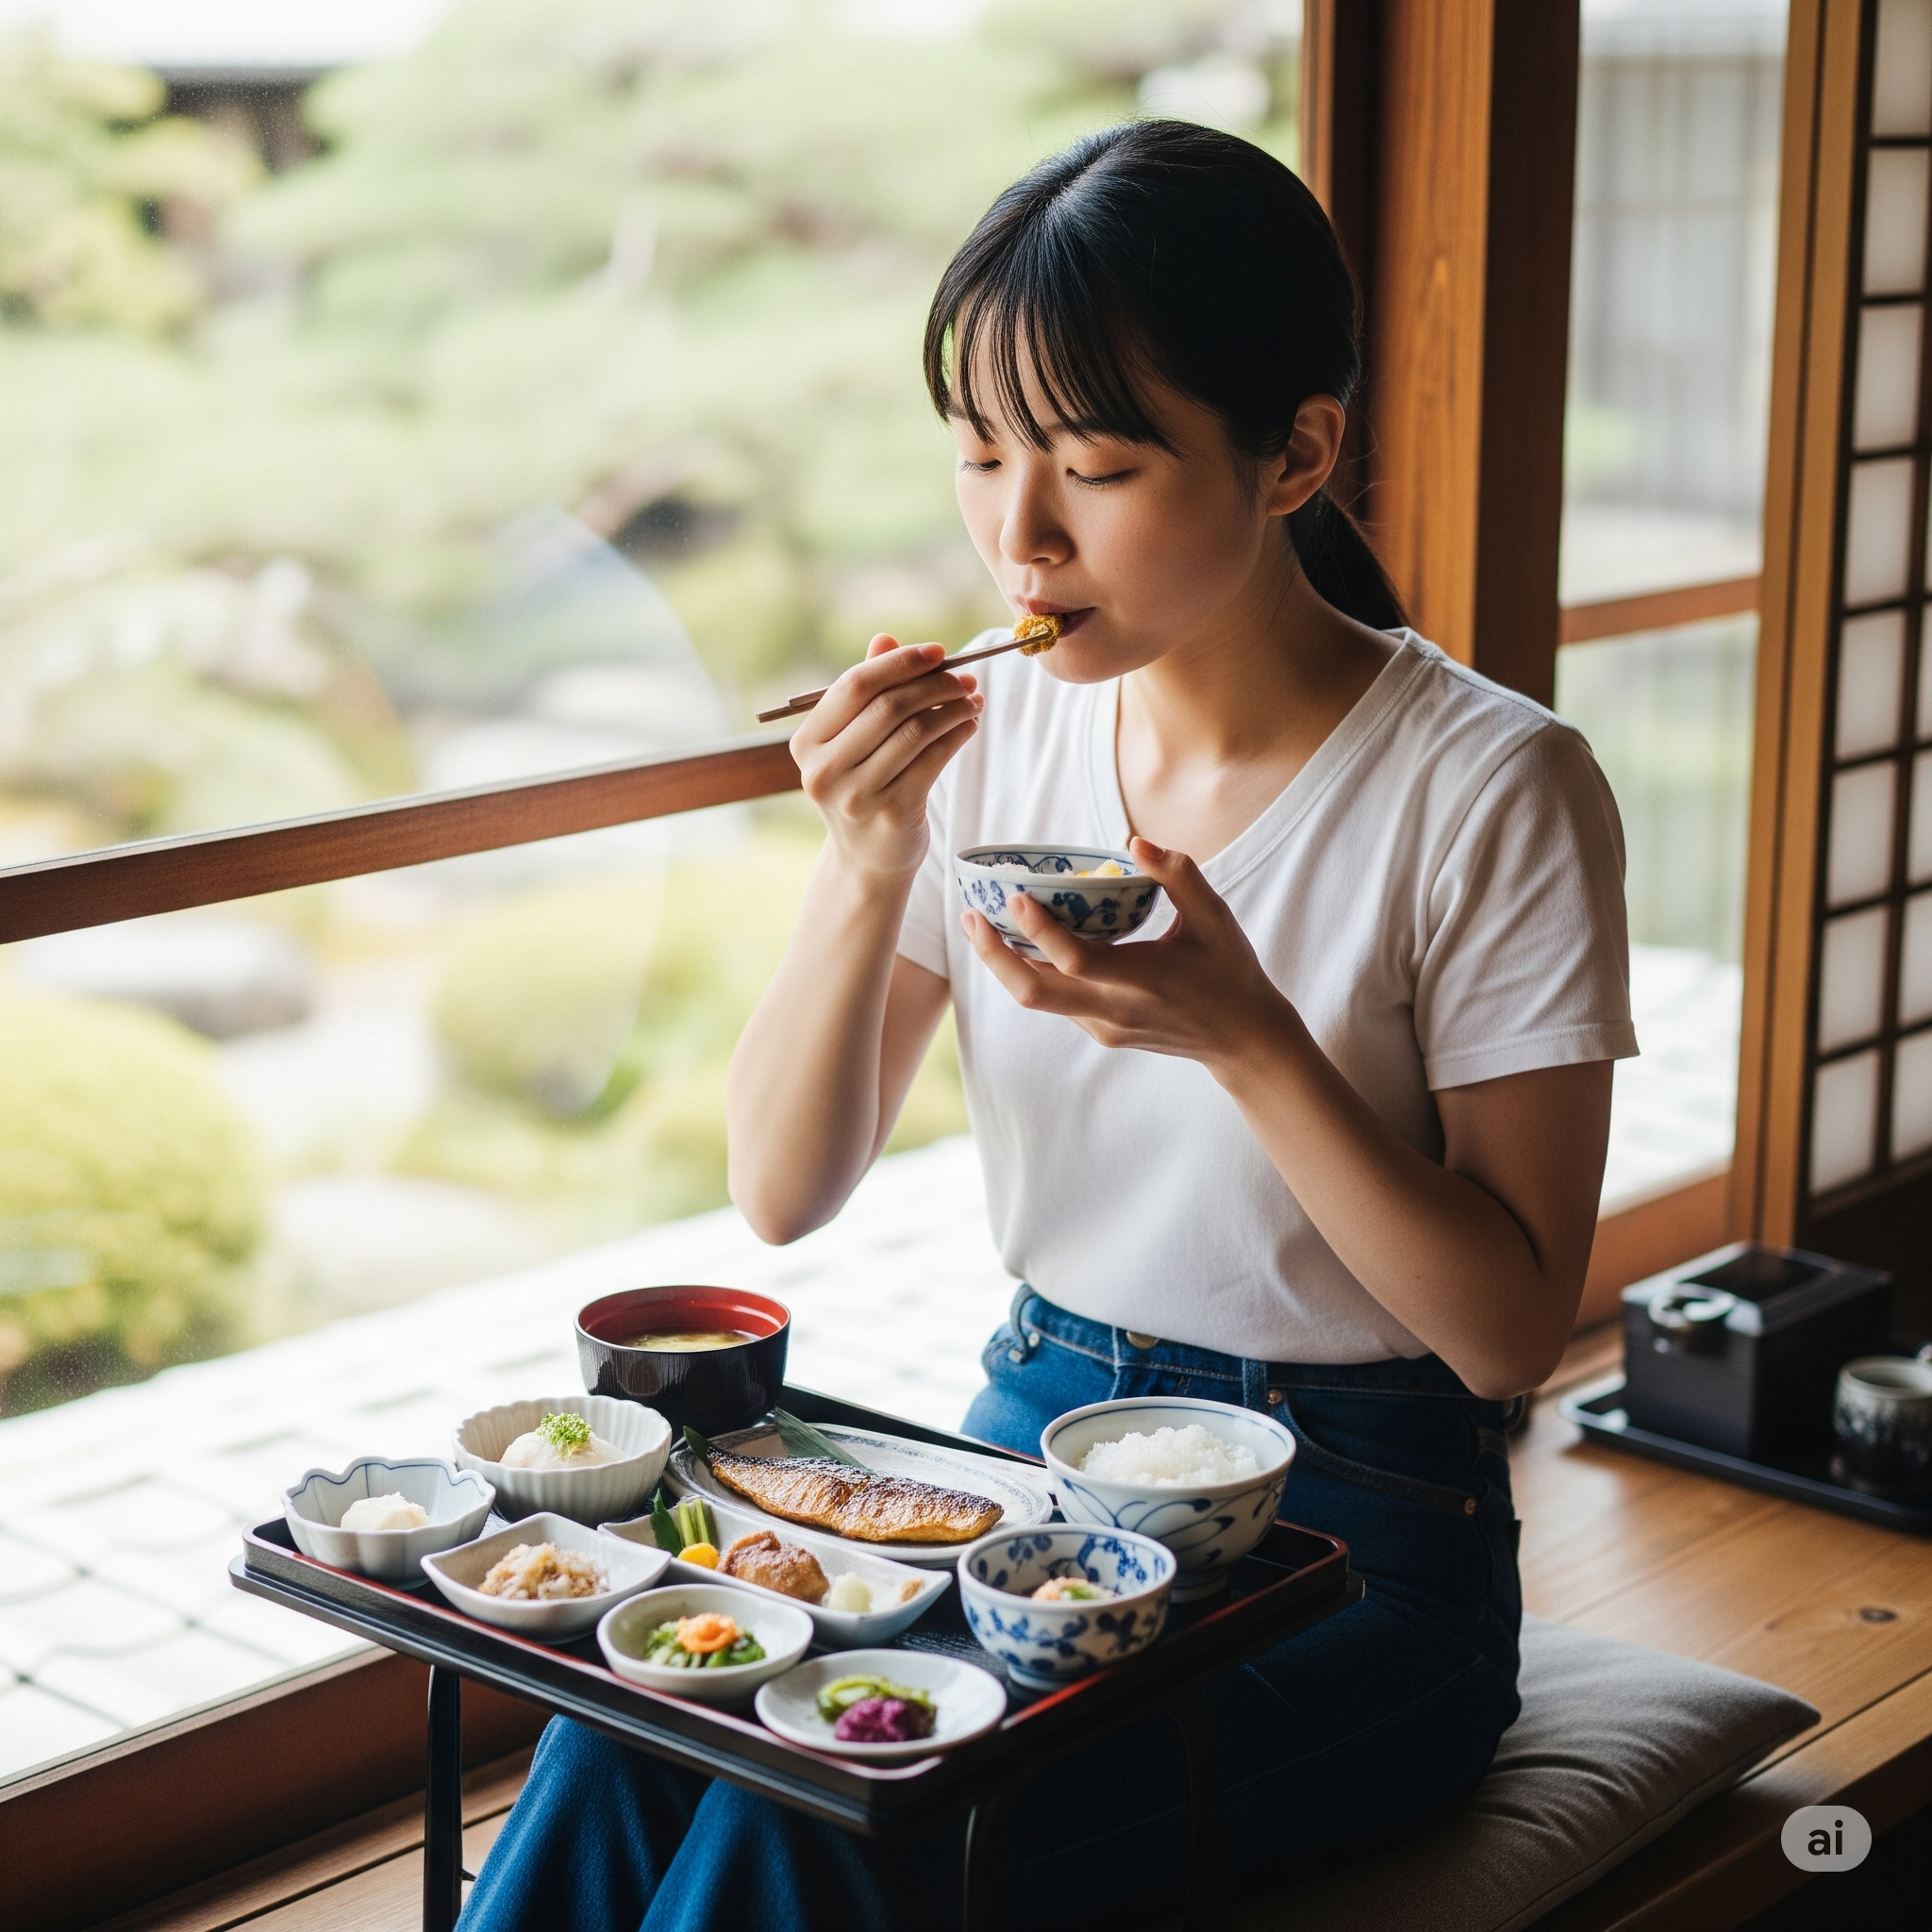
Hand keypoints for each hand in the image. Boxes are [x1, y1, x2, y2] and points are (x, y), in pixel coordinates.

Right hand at [791, 634, 982, 880]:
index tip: (938, 651)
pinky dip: (957, 735)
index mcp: (807, 743)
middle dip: (934, 684)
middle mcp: (824, 771)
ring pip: (915, 732)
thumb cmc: (863, 787)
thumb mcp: (855, 741)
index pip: (855, 686)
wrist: (868, 859)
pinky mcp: (892, 813)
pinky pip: (934, 760)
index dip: (900, 663)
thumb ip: (866, 692)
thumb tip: (885, 639)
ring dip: (952, 709)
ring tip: (971, 699)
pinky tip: (970, 725)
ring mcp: (856, 796)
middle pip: (888, 707)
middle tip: (965, 676)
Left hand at [961, 838, 1298, 1073]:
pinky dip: (1032, 971)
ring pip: (1038, 999)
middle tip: (970, 915)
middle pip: (1035, 993)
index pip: (1078, 961)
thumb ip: (1180, 878)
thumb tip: (1135, 841)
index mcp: (1145, 981)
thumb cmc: (1230, 970)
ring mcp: (1103, 1027)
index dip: (1041, 931)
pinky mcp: (1100, 1033)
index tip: (1015, 896)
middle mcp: (1115, 1011)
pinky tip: (1019, 941)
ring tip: (980, 923)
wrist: (1241, 1039)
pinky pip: (1054, 1001)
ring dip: (1004, 963)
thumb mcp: (1217, 918)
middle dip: (994, 956)